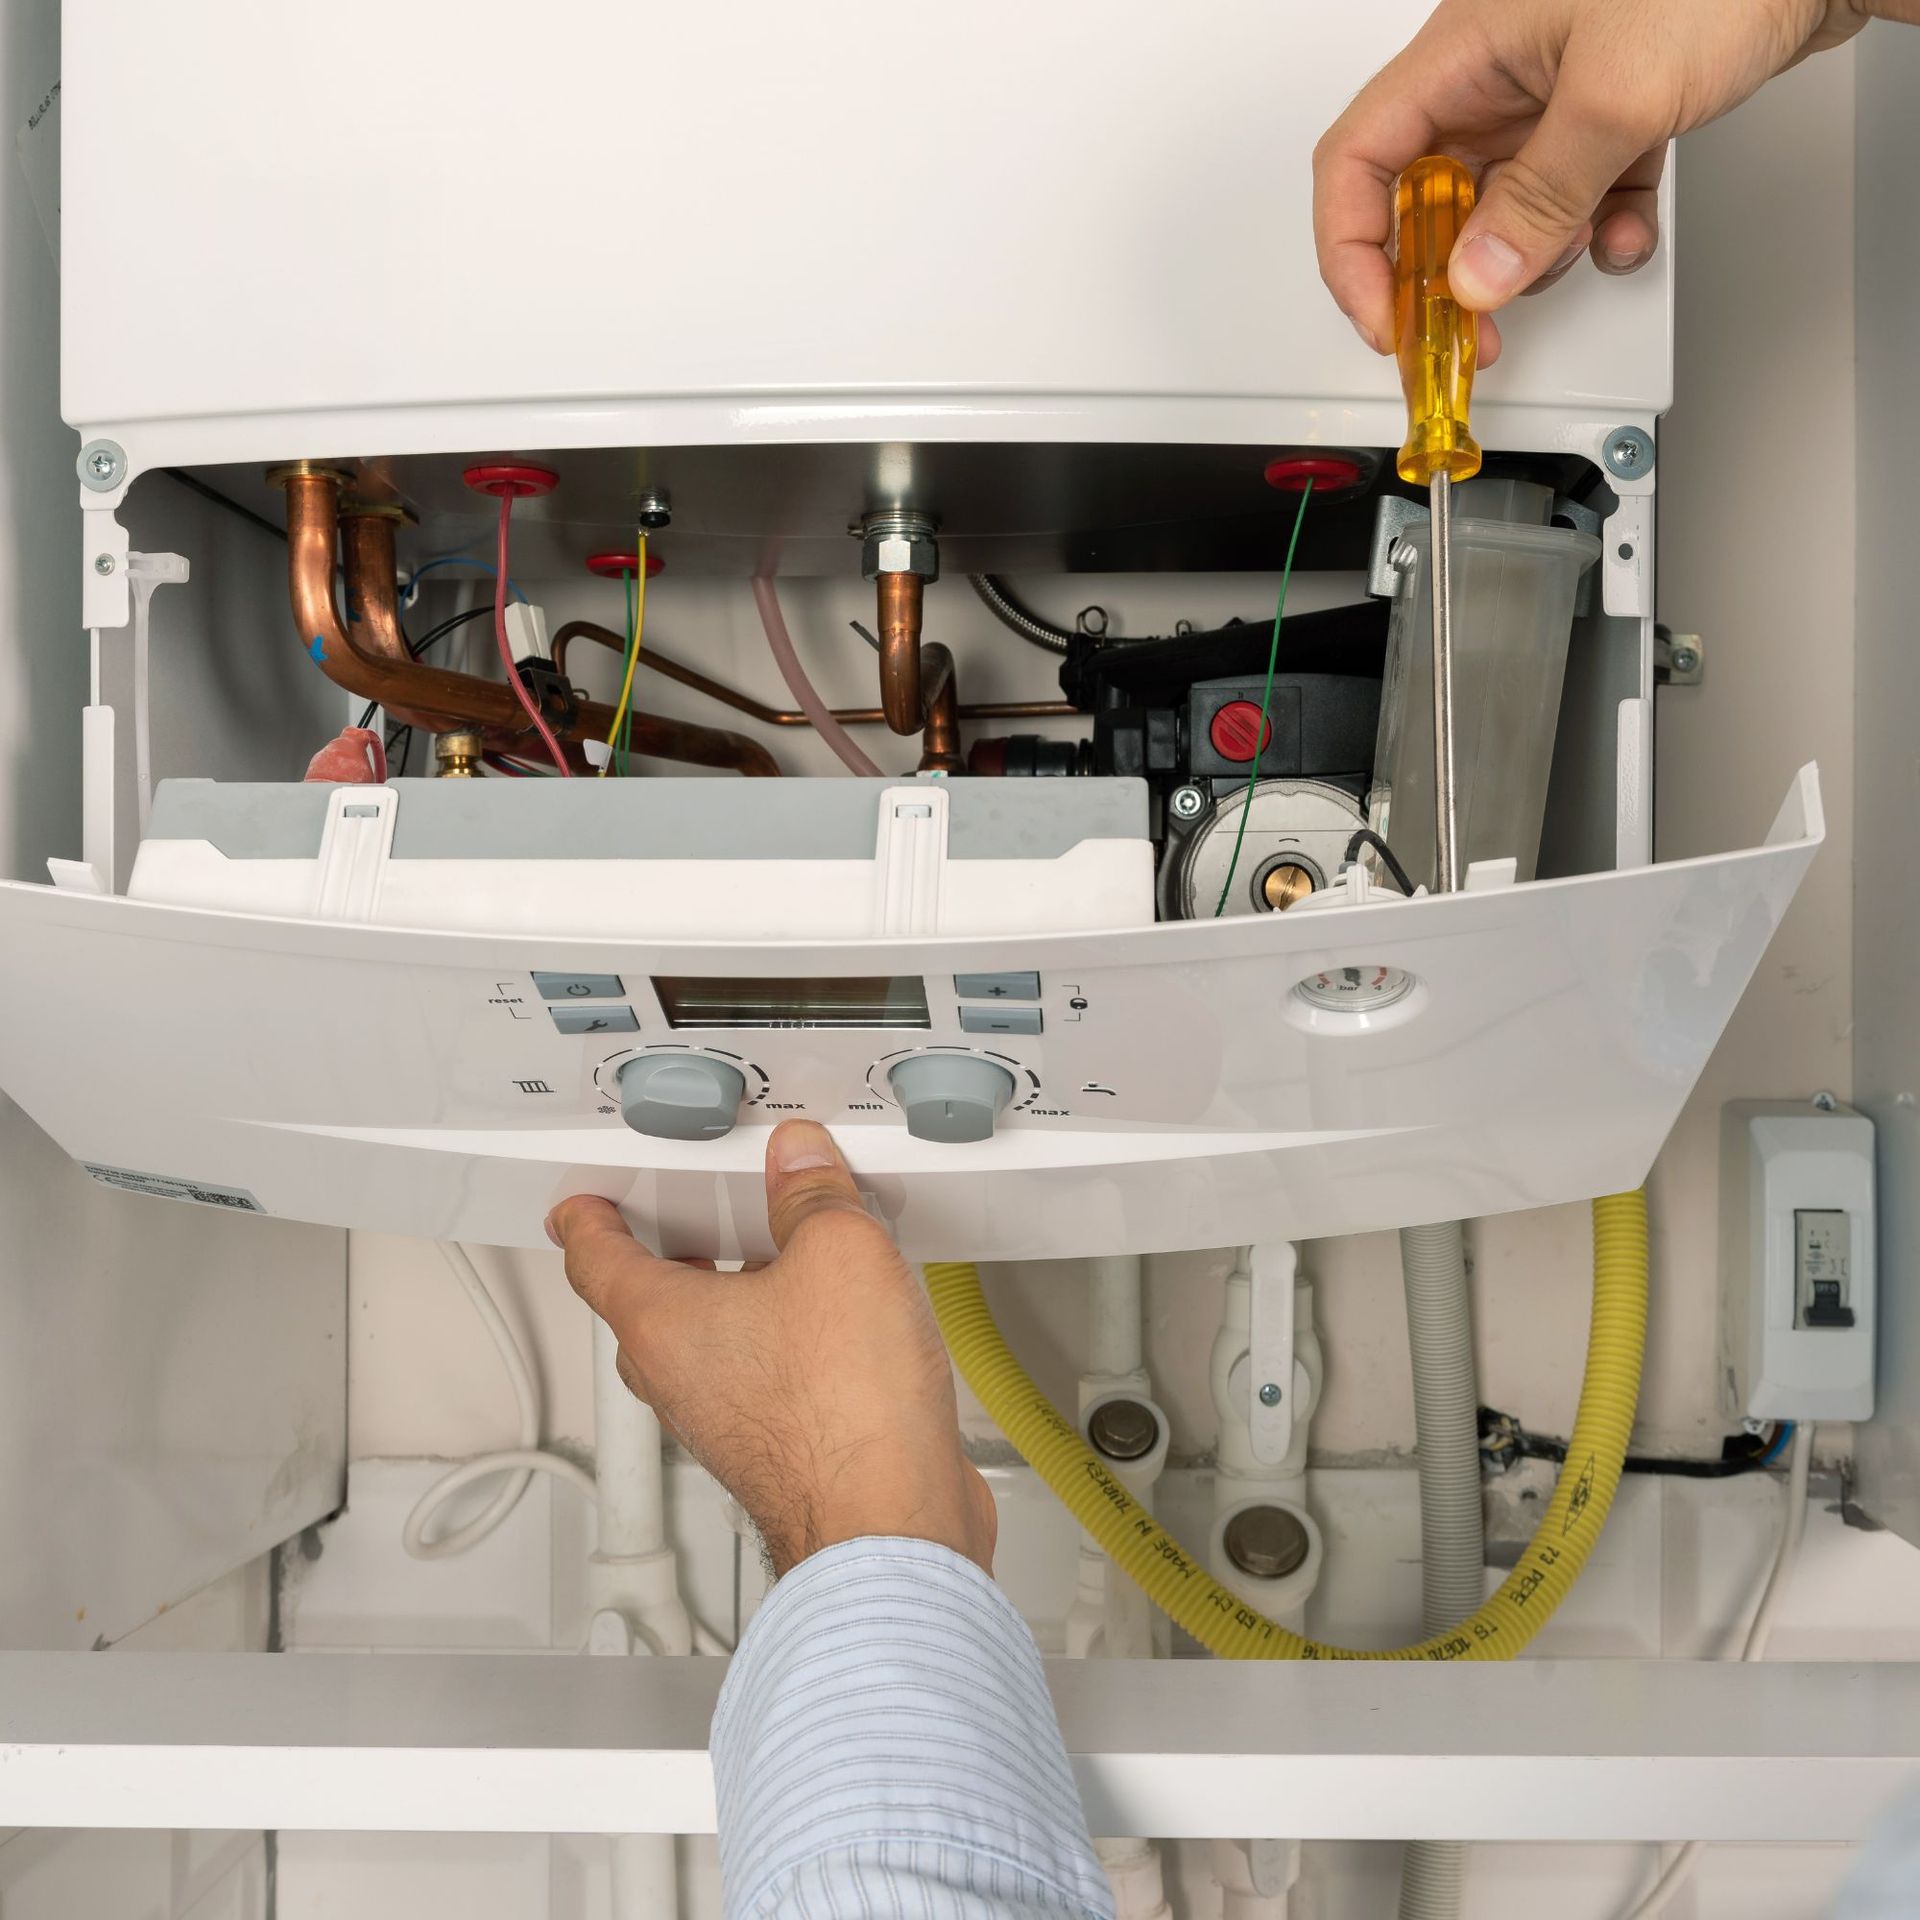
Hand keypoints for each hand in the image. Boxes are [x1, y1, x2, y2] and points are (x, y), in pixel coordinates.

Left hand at [548, 1120, 996, 1577]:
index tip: (582, 1204)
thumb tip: (802, 1162)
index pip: (595, 1259)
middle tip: (685, 1216)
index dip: (587, 1219)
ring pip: (709, 1346)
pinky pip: (761, 1378)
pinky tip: (838, 1321)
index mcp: (662, 1325)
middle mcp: (681, 1380)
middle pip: (649, 1305)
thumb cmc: (844, 1415)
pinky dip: (780, 1341)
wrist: (890, 1524)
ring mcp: (726, 1422)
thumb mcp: (839, 1254)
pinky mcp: (777, 1450)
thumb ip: (813, 1196)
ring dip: (733, 1298)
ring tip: (780, 1255)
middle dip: (667, 1255)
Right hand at [1313, 0, 1891, 359]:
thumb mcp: (1614, 97)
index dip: (1355, 252)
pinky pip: (1576, 197)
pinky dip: (1598, 230)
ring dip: (1536, 254)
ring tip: (1576, 251)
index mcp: (1463, 52)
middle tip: (1473, 333)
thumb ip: (1538, 201)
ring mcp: (1552, 92)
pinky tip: (1627, 230)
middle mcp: (1496, 73)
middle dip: (1450, 274)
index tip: (1389, 319)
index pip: (1359, 164)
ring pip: (1504, 210)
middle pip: (1428, 198)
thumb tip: (1477, 279)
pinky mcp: (1608, 108)